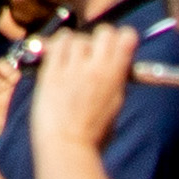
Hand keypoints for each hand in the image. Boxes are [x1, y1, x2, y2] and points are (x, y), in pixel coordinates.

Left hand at [33, 20, 137, 169]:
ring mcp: (73, 68)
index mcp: (116, 77)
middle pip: (104, 30)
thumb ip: (115, 82)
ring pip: (77, 36)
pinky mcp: (51, 70)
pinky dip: (58, 45)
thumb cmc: (92, 136)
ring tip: (71, 61)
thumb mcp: (114, 106)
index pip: (127, 36)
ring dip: (75, 45)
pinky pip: (57, 43)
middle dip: (99, 39)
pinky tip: (58, 58)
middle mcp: (96, 67)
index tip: (115, 47)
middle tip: (92, 54)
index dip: (122, 39)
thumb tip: (114, 64)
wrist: (66, 147)